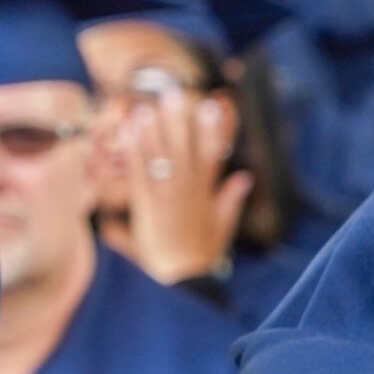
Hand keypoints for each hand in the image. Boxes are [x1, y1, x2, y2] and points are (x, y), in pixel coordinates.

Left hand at [113, 88, 249, 284]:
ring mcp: (166, 198)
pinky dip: (134, 152)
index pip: (212, 155)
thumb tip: (245, 177)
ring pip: (160, 158)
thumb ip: (231, 199)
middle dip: (178, 122)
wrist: (180, 279)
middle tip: (173, 94)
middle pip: (184, 150)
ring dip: (153, 131)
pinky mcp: (146, 206)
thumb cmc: (200, 253)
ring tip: (147, 108)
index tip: (211, 105)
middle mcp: (187, 192)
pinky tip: (128, 134)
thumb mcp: (222, 226)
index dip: (212, 130)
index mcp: (206, 194)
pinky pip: (139, 174)